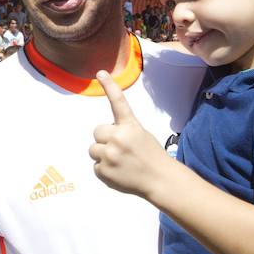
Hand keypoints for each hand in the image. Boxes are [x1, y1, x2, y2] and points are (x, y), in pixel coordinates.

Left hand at [89, 70, 170, 197]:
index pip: (118, 102)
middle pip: (97, 132)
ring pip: (93, 150)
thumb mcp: (141, 135)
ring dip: (103, 154)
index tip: (100, 73)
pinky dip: (105, 170)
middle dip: (105, 139)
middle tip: (120, 149)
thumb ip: (122, 132)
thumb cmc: (151, 157)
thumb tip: (104, 137)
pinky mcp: (104, 170)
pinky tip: (119, 172)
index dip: (109, 86)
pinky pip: (96, 167)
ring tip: (120, 162)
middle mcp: (118, 138)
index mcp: (130, 127)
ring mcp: (109, 155)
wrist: (160, 180)